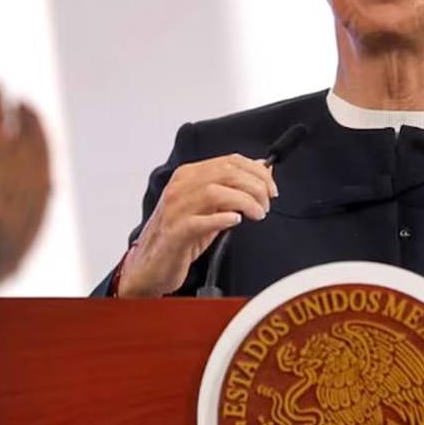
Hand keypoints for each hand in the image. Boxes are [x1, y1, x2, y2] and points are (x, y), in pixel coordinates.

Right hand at [117, 154, 277, 296]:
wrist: (151, 264)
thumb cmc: (182, 234)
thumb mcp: (210, 206)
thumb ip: (232, 187)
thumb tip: (262, 168)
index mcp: (189, 175)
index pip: (230, 160)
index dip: (257, 172)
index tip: (271, 188)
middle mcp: (181, 187)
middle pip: (226, 173)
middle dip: (255, 187)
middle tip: (266, 204)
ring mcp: (176, 209)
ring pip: (216, 192)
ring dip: (245, 202)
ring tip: (257, 214)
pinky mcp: (175, 232)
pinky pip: (200, 221)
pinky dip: (222, 218)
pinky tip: (235, 221)